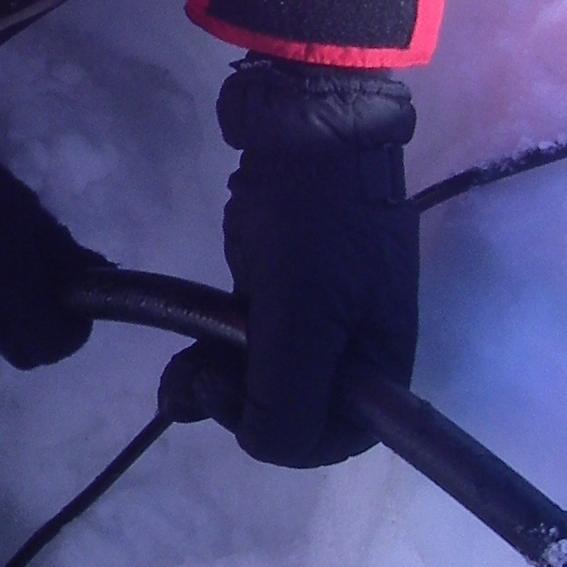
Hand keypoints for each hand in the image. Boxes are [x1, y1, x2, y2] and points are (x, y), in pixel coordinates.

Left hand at [206, 59, 419, 465]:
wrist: (306, 122)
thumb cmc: (314, 220)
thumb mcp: (304, 316)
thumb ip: (288, 396)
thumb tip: (266, 445)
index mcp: (382, 365)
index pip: (334, 440)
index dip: (282, 435)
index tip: (236, 399)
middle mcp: (353, 352)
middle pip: (290, 414)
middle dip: (236, 405)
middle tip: (196, 373)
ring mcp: (313, 320)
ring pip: (258, 383)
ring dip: (214, 380)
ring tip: (185, 359)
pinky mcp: (277, 292)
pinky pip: (244, 345)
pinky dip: (214, 348)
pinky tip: (192, 334)